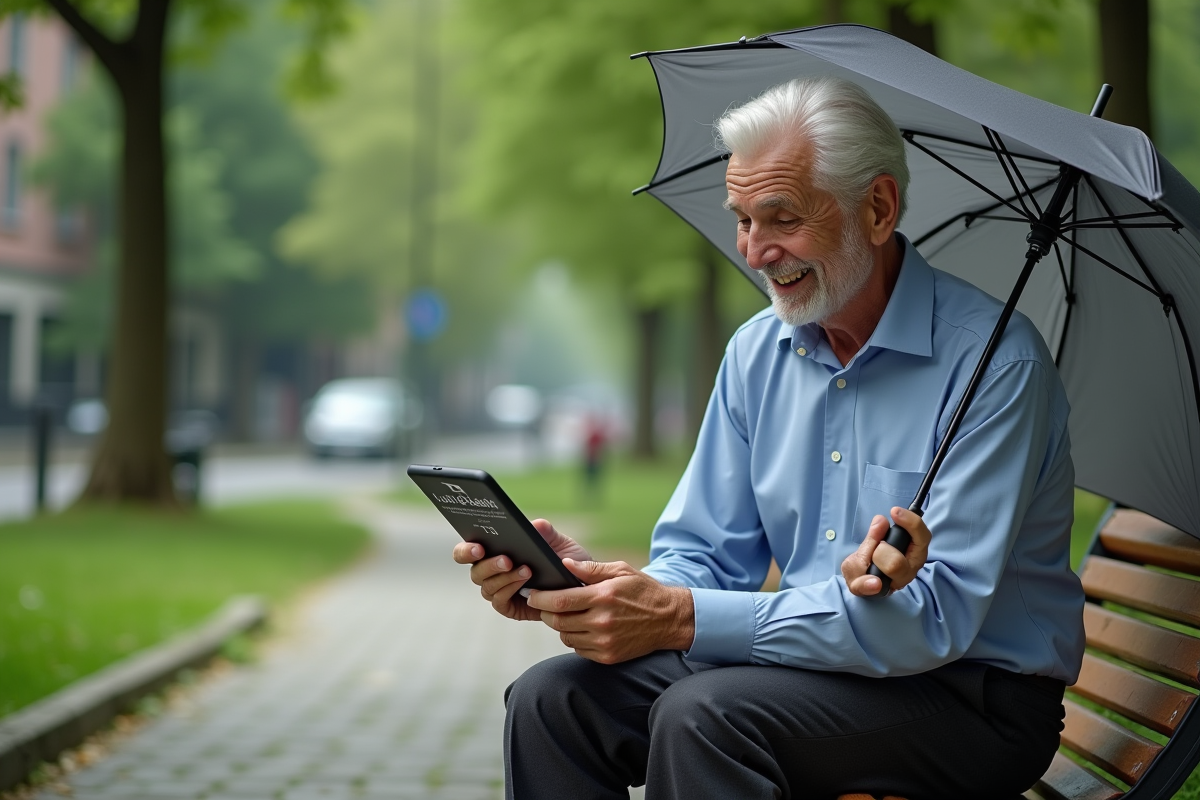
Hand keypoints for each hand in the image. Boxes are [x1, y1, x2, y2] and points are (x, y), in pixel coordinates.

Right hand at [451, 519, 591, 620]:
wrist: (581, 586)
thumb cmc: (566, 561)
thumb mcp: (560, 543)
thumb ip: (547, 532)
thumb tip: (534, 525)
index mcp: (494, 551)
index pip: (467, 551)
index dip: (466, 550)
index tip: (478, 547)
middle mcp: (491, 572)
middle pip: (475, 571)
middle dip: (488, 565)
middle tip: (506, 559)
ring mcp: (499, 591)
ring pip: (487, 587)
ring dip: (504, 578)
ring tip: (526, 569)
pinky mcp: (509, 607)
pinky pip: (500, 601)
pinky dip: (510, 591)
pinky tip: (526, 583)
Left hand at [526, 560, 693, 664]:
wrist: (669, 619)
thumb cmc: (643, 590)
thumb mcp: (621, 571)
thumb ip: (590, 569)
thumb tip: (564, 564)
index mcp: (603, 597)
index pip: (560, 601)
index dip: (540, 598)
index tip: (532, 594)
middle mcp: (602, 621)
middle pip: (557, 621)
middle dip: (545, 611)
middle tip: (544, 604)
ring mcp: (604, 642)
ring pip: (565, 636)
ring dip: (560, 626)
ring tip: (567, 614)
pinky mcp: (608, 656)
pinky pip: (578, 649)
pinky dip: (575, 639)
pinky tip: (583, 628)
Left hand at [841, 507, 931, 596]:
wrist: (858, 579)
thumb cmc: (869, 559)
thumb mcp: (869, 544)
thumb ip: (875, 534)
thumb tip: (881, 520)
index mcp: (913, 553)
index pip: (923, 537)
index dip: (912, 523)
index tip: (895, 512)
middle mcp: (910, 569)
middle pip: (900, 559)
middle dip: (881, 549)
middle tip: (876, 548)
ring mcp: (897, 583)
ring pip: (891, 568)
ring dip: (874, 559)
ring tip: (870, 561)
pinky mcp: (879, 592)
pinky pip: (871, 587)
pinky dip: (868, 584)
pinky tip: (872, 584)